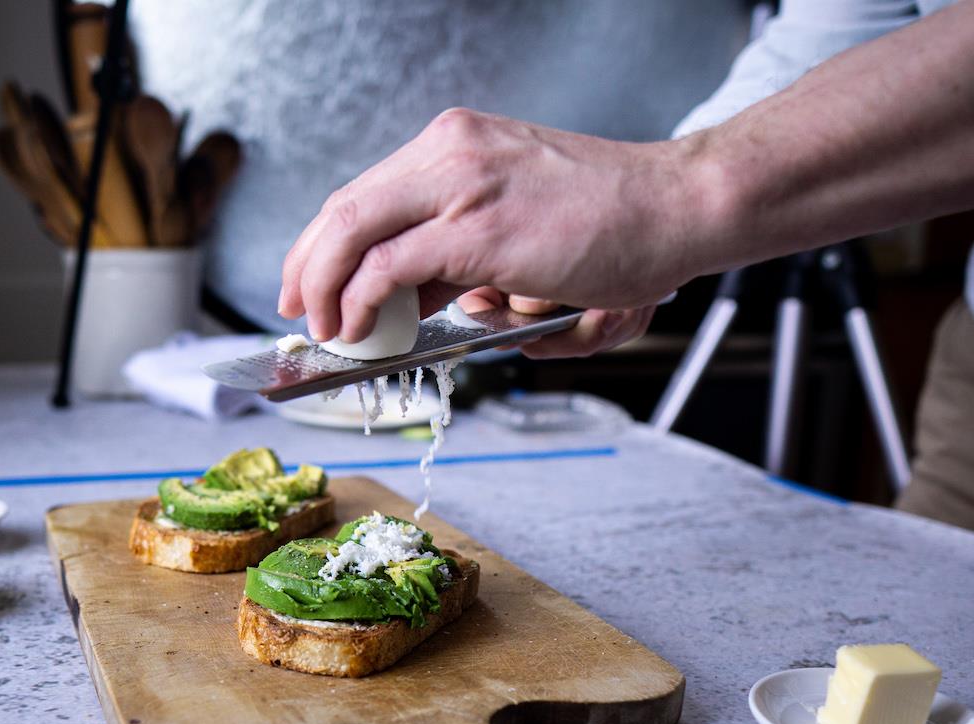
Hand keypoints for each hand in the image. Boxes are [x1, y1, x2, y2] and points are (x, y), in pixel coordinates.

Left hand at [278, 107, 710, 344]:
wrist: (677, 207)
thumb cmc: (612, 220)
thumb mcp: (516, 224)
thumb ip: (460, 254)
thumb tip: (417, 296)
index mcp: (455, 142)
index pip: (363, 192)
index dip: (321, 243)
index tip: (307, 282)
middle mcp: (449, 149)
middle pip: (343, 208)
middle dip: (305, 267)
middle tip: (297, 310)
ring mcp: (460, 184)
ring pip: (352, 232)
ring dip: (326, 289)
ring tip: (328, 331)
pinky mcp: (476, 228)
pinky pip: (388, 268)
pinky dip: (359, 302)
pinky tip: (358, 328)